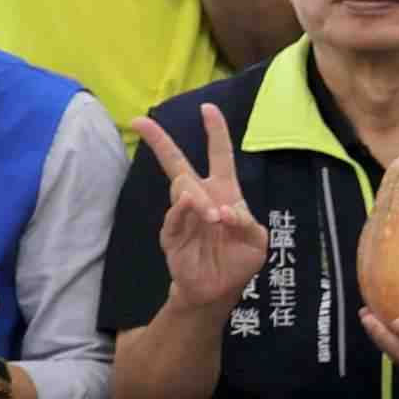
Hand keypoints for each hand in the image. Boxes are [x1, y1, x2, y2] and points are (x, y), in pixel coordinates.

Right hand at [133, 106, 266, 314]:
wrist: (219, 290)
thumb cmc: (238, 260)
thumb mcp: (256, 240)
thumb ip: (247, 222)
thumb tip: (224, 212)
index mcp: (224, 193)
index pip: (219, 156)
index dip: (215, 133)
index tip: (208, 109)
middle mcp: (200, 198)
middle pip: (177, 163)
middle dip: (159, 141)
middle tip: (142, 122)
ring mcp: (183, 215)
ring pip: (182, 190)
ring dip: (198, 198)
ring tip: (215, 217)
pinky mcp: (172, 234)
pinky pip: (173, 217)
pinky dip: (184, 212)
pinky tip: (196, 211)